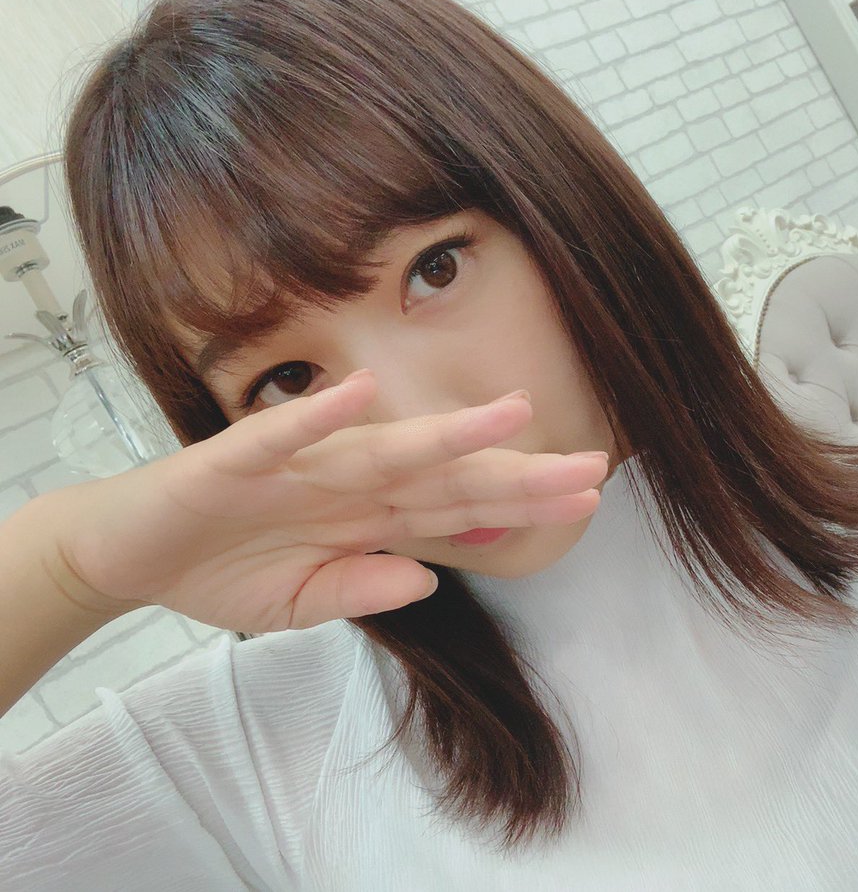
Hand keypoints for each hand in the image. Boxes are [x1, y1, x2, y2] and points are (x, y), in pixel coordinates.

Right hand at [51, 371, 605, 631]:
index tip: (585, 499)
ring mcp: (295, 468)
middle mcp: (346, 484)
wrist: (126, 554)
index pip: (458, 508)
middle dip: (515, 473)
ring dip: (445, 433)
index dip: (520, 504)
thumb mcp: (300, 606)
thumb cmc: (221, 569)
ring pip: (383, 447)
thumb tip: (430, 582)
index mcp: (366, 517)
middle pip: (443, 477)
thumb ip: (363, 590)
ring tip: (511, 415)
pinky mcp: (233, 459)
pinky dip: (315, 419)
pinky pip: (278, 437)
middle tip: (591, 465)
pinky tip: (360, 393)